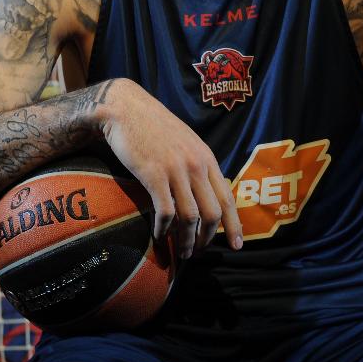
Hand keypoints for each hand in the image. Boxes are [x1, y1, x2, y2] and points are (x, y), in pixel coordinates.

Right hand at [99, 78, 242, 258]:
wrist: (126, 108)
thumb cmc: (153, 126)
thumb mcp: (185, 143)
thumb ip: (197, 166)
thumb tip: (205, 193)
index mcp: (207, 158)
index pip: (228, 197)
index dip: (234, 225)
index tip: (236, 245)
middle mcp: (196, 165)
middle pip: (213, 212)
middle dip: (208, 238)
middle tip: (199, 252)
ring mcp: (176, 170)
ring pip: (191, 217)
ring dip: (186, 240)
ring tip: (182, 252)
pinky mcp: (154, 175)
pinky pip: (166, 212)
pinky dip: (164, 229)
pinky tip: (159, 236)